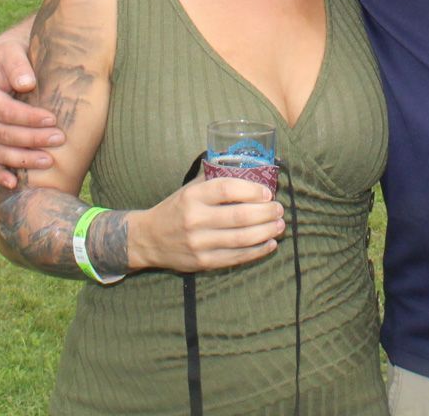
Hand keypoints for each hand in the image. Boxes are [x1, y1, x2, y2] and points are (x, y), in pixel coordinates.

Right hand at [0, 22, 63, 187]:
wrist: (6, 60)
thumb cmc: (13, 53)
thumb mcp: (12, 50)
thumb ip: (17, 64)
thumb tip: (26, 84)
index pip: (3, 111)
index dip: (27, 118)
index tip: (52, 119)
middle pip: (1, 134)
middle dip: (31, 139)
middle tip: (59, 139)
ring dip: (22, 160)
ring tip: (49, 161)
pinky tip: (13, 184)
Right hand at [133, 177, 285, 273]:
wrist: (149, 239)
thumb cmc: (176, 209)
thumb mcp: (189, 188)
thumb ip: (214, 178)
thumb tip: (249, 165)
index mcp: (192, 196)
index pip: (226, 189)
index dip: (251, 190)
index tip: (268, 192)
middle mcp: (195, 219)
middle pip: (240, 216)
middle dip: (266, 213)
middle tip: (279, 208)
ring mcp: (199, 243)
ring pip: (241, 239)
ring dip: (266, 231)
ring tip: (279, 225)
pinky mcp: (203, 262)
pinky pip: (236, 257)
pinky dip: (257, 251)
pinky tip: (270, 243)